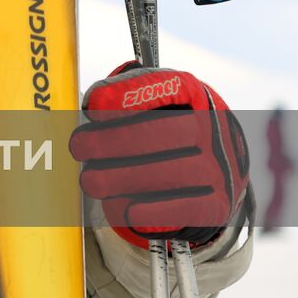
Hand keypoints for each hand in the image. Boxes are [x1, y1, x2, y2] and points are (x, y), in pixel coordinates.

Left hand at [69, 62, 249, 246]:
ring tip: (91, 181)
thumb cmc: (164, 130)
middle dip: (112, 141)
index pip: (163, 86)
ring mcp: (219, 167)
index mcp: (192, 94)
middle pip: (162, 133)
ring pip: (169, 173)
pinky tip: (126, 210)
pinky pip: (184, 209)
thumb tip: (94, 105)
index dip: (125, 95)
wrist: (213, 171)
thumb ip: (122, 97)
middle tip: (79, 148)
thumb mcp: (150, 104)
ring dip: (122, 179)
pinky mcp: (217, 204)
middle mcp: (211, 128)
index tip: (92, 108)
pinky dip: (154, 212)